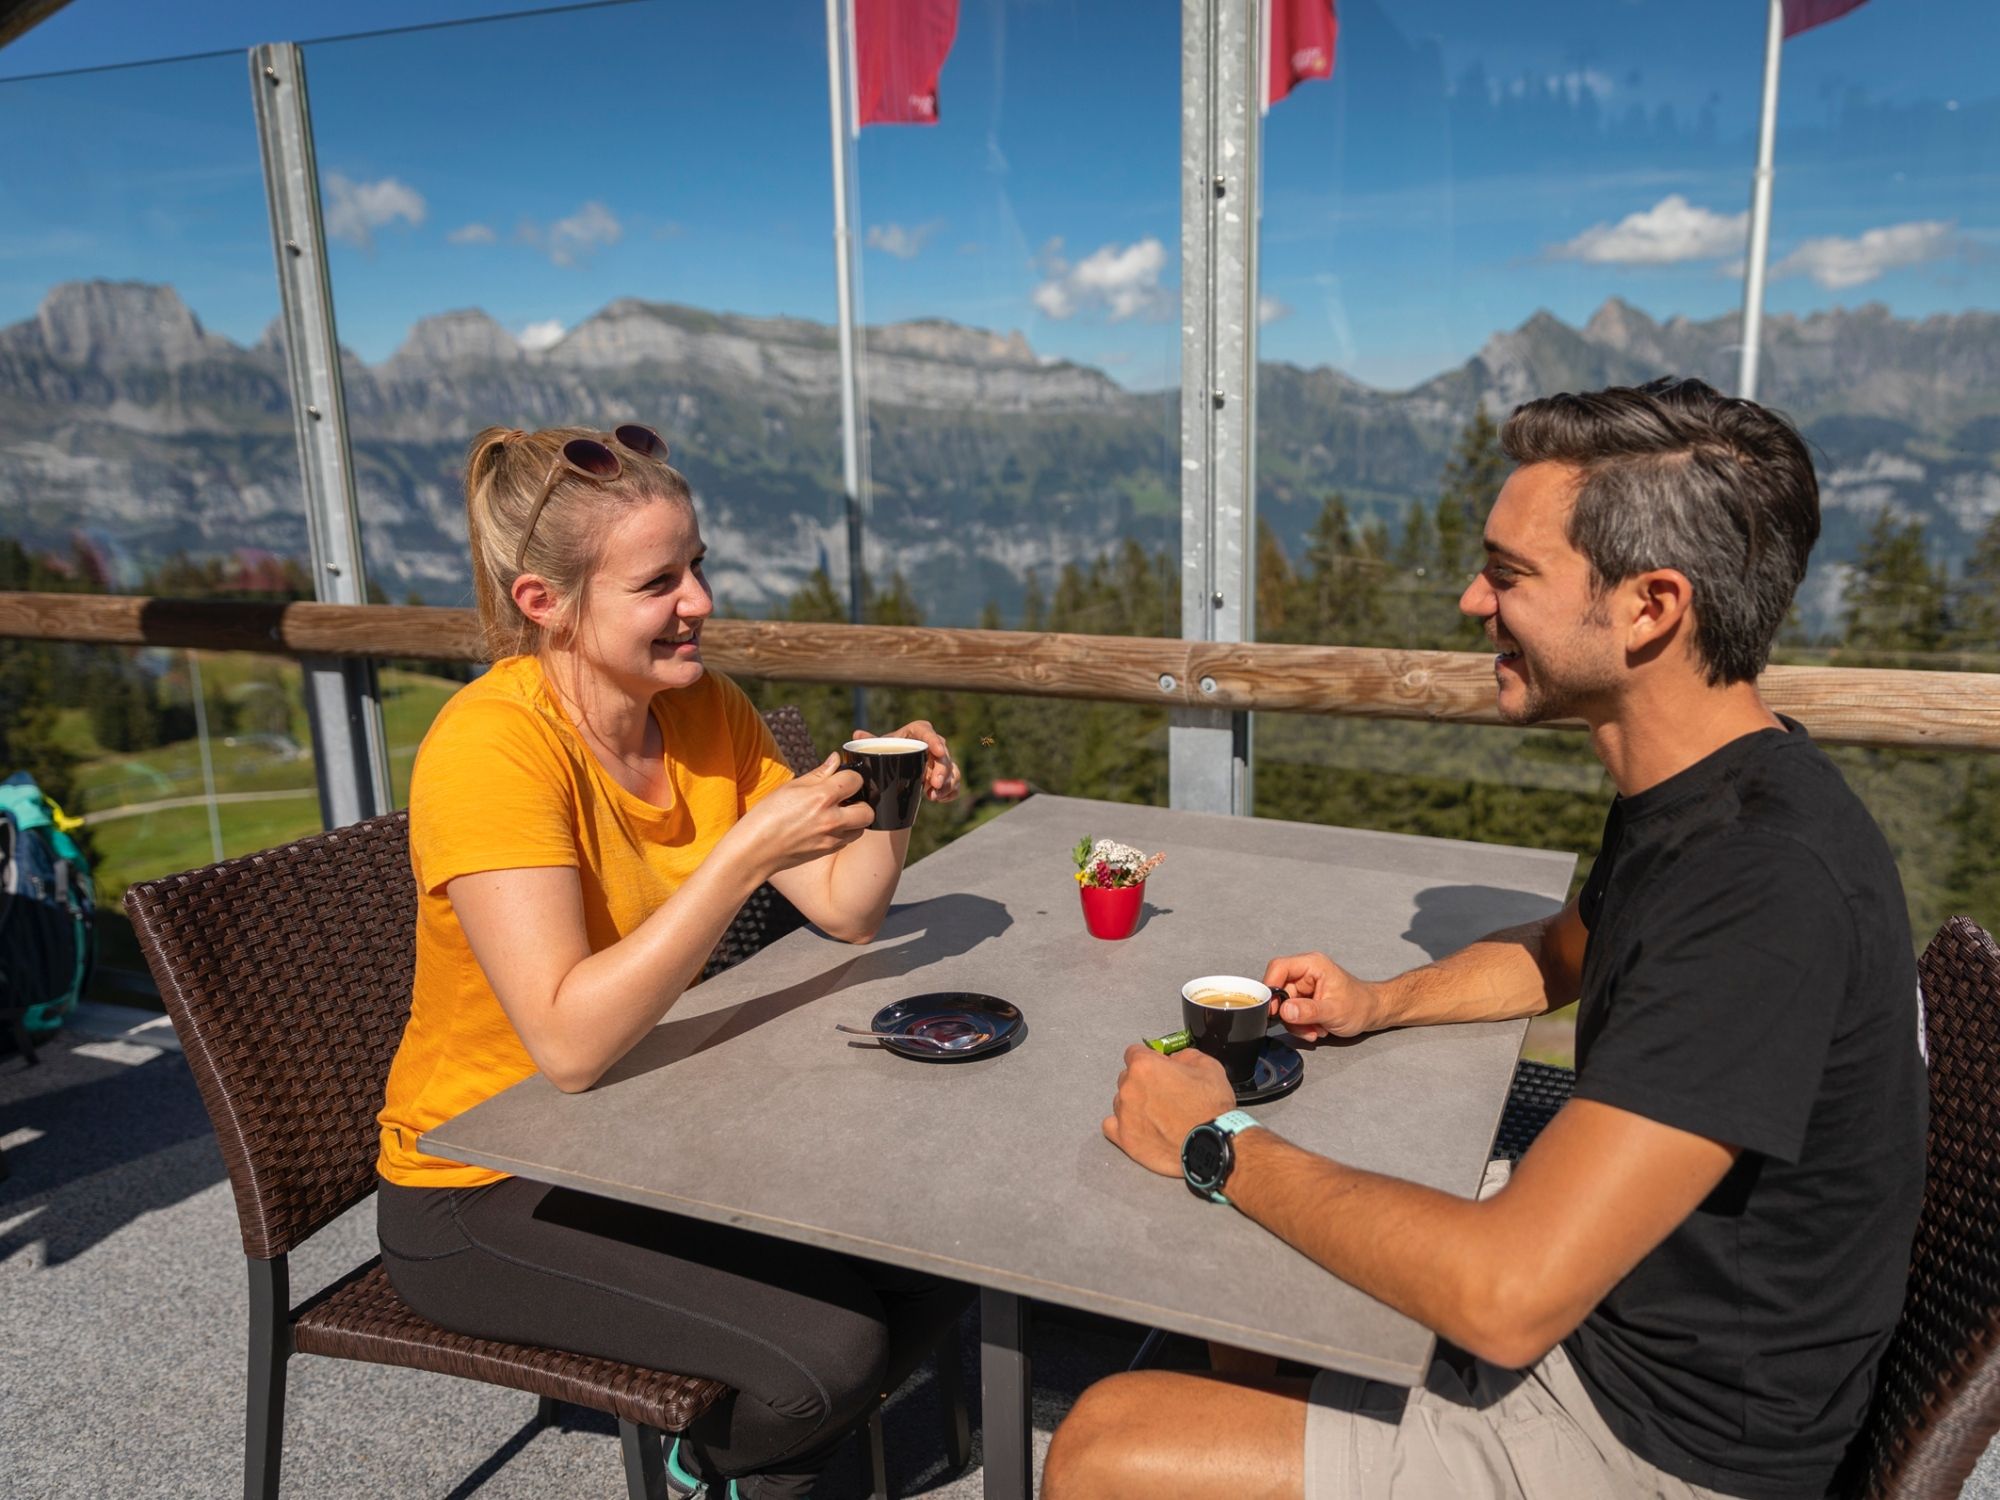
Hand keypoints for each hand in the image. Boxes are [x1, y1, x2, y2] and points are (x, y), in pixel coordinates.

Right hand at [730, 754, 872, 876]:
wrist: (754, 851)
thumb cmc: (767, 815)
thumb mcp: (790, 787)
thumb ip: (819, 774)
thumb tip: (836, 759)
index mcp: (821, 797)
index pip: (855, 780)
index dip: (850, 777)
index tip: (843, 779)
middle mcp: (831, 819)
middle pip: (868, 810)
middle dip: (861, 801)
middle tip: (845, 798)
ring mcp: (831, 838)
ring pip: (862, 827)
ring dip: (855, 819)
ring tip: (837, 813)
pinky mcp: (828, 851)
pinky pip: (848, 839)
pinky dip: (844, 832)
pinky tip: (828, 826)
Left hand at [857, 719, 960, 802]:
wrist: (892, 768)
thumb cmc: (886, 753)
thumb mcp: (878, 748)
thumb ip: (870, 742)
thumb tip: (857, 734)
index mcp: (916, 732)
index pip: (927, 732)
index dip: (934, 740)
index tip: (937, 752)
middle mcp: (931, 744)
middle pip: (942, 754)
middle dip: (942, 769)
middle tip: (934, 784)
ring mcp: (940, 761)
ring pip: (952, 769)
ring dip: (947, 783)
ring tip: (933, 796)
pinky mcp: (945, 776)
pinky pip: (954, 783)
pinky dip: (950, 791)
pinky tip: (939, 798)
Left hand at [1102, 1043, 1235, 1176]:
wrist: (1213, 1144)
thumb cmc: (1210, 1108)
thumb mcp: (1207, 1066)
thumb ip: (1184, 1056)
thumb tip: (1174, 1059)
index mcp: (1145, 1066)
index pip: (1134, 1053)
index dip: (1149, 1059)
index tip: (1158, 1067)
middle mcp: (1129, 1088)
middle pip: (1127, 1077)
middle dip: (1142, 1082)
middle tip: (1163, 1093)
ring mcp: (1124, 1114)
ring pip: (1121, 1101)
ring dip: (1135, 1104)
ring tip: (1157, 1115)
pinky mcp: (1124, 1138)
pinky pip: (1111, 1126)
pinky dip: (1122, 1124)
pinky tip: (1138, 1126)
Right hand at [1263, 952, 1383, 1039]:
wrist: (1373, 1013)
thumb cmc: (1360, 1006)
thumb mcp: (1334, 1011)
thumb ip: (1308, 1011)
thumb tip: (1284, 1011)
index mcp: (1312, 965)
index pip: (1279, 968)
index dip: (1270, 988)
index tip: (1273, 1010)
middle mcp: (1305, 973)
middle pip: (1279, 991)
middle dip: (1289, 1014)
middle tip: (1303, 1027)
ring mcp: (1304, 986)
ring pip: (1284, 1006)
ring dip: (1297, 1023)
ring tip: (1316, 1030)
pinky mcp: (1305, 999)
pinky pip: (1292, 1013)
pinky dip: (1301, 1025)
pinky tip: (1316, 1029)